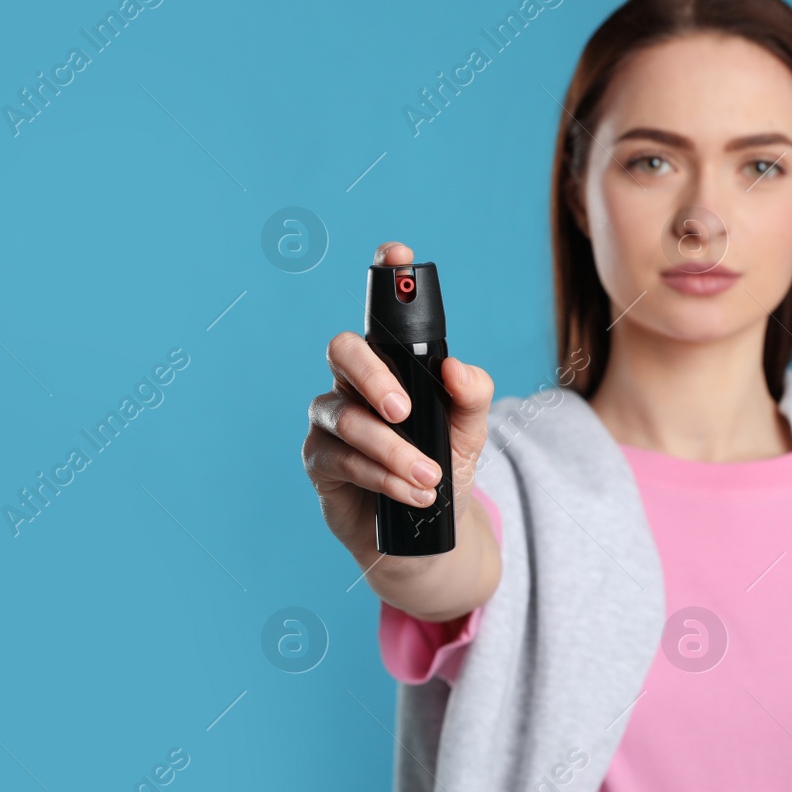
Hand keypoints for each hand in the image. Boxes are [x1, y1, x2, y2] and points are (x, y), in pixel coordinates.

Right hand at [303, 242, 494, 562]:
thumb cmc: (443, 470)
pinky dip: (380, 475)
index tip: (397, 255)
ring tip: (430, 479)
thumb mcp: (470, 433)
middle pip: (343, 350)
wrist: (426, 536)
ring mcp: (333, 419)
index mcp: (392, 363)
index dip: (384, 275)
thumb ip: (471, 396)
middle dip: (373, 376)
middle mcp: (355, 382)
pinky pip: (340, 458)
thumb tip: (454, 367)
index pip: (383, 312)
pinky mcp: (319, 460)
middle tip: (404, 409)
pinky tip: (411, 493)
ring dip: (391, 449)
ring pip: (346, 416)